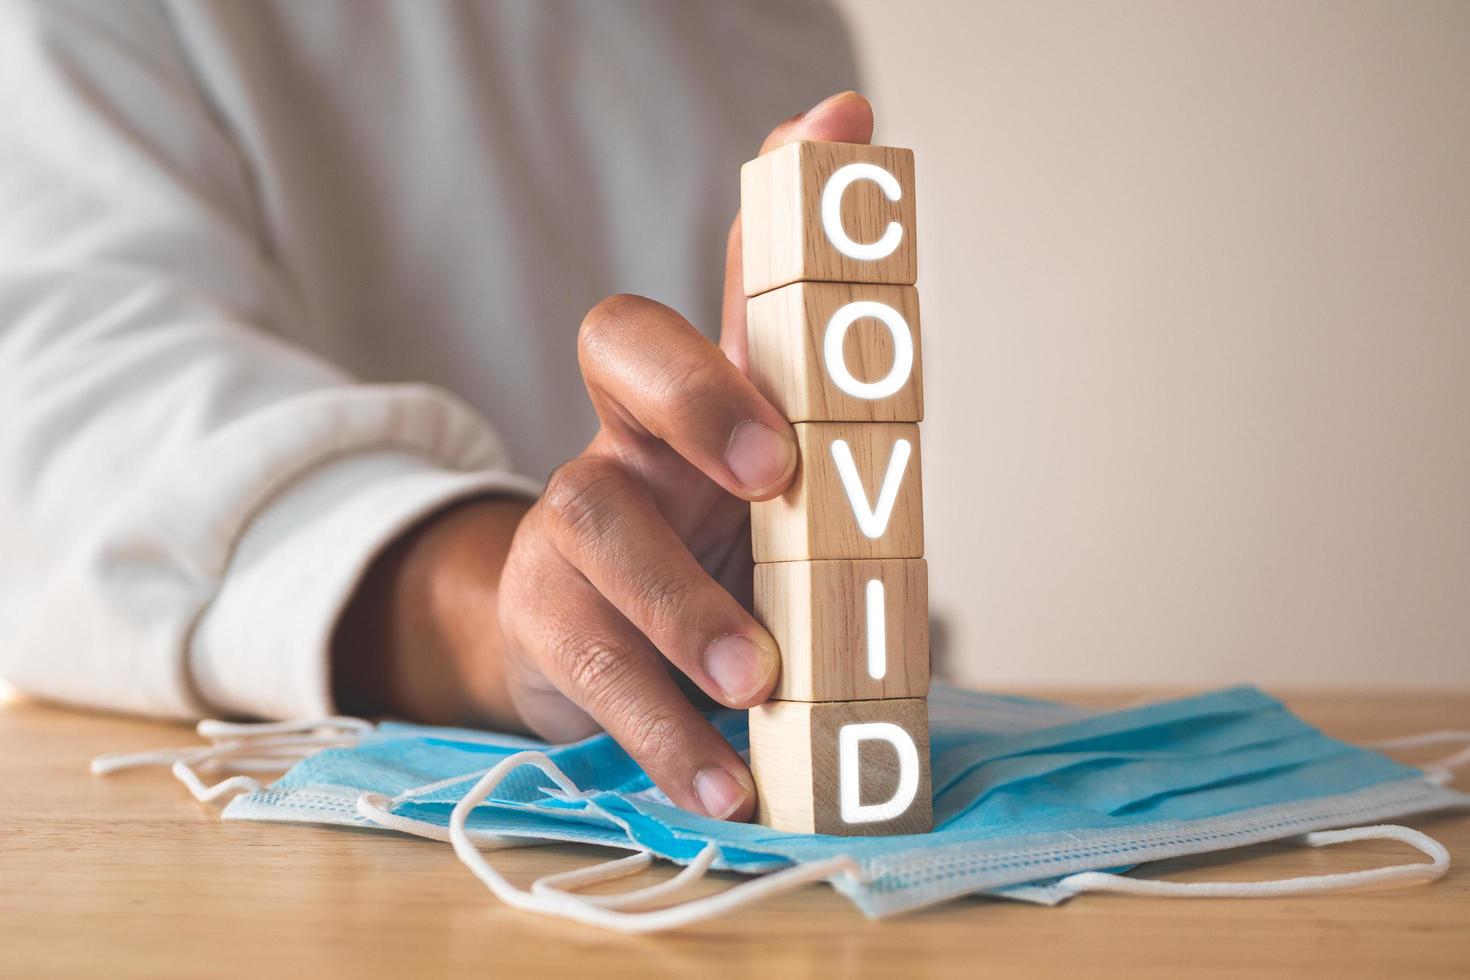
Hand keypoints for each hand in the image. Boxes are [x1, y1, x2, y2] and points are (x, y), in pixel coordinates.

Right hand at [335, 92, 875, 820]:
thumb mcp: (776, 509)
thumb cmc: (711, 565)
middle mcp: (629, 431)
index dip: (775, 202)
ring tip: (760, 685)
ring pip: (603, 522)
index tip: (840, 135)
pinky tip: (726, 787)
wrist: (583, 654)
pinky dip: (667, 734)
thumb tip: (910, 404)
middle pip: (622, 341)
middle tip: (776, 474)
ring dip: (689, 604)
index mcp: (703, 395)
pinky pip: (595, 664)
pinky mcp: (544, 616)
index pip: (732, 271)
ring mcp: (573, 518)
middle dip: (701, 384)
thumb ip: (833, 447)